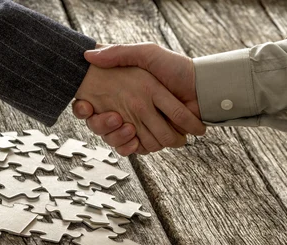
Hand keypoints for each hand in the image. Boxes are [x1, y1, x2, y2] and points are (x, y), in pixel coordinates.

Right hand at [75, 64, 202, 154]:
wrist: (202, 88)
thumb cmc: (176, 68)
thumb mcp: (146, 53)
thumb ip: (119, 53)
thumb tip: (89, 55)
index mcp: (124, 92)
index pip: (92, 106)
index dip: (83, 110)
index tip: (85, 106)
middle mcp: (129, 110)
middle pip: (101, 126)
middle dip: (101, 125)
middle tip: (114, 117)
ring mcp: (140, 126)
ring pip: (116, 140)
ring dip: (117, 137)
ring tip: (127, 125)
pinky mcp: (153, 139)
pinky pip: (135, 149)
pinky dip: (132, 147)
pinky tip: (134, 138)